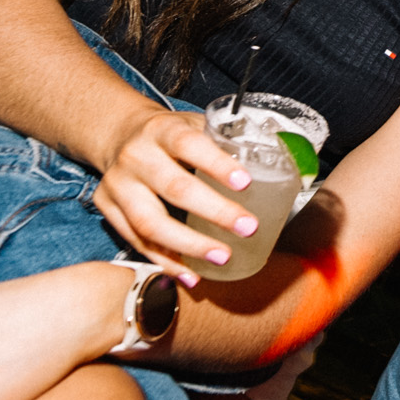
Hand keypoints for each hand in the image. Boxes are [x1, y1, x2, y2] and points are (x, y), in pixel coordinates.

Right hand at [93, 106, 262, 284]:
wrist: (118, 134)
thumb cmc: (172, 136)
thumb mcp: (195, 125)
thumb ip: (229, 143)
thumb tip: (293, 168)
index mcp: (163, 130)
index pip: (190, 144)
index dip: (217, 164)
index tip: (246, 183)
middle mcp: (136, 156)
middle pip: (174, 188)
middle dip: (214, 212)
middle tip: (247, 228)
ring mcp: (117, 184)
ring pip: (150, 223)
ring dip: (189, 245)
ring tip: (222, 257)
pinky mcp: (106, 208)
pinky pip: (136, 241)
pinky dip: (165, 261)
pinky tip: (191, 274)